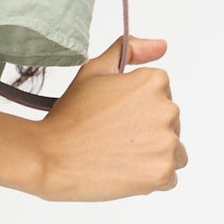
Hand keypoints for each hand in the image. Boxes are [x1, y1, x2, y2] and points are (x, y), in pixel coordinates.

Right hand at [31, 37, 187, 201]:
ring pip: (173, 152)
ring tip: (118, 157)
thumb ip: (130, 51)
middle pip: (170, 125)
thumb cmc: (69, 116)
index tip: (114, 117)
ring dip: (151, 156)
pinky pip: (169, 178)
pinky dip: (149, 178)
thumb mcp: (94, 71)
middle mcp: (168, 109)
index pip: (162, 98)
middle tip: (112, 138)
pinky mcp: (163, 172)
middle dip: (147, 133)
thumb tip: (162, 45)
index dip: (137, 109)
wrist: (49, 157)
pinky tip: (123, 172)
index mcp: (154, 82)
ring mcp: (167, 143)